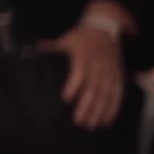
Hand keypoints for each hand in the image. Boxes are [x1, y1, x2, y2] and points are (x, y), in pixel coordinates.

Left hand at [47, 4, 128, 129]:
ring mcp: (110, 72)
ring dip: (100, 111)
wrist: (106, 28)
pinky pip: (118, 94)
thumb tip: (35, 48)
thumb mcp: (66, 39)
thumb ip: (52, 46)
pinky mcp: (118, 76)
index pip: (80, 71)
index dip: (74, 84)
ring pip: (107, 94)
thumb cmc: (82, 37)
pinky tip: (107, 121)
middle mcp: (99, 65)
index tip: (65, 98)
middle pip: (94, 87)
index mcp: (84, 56)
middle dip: (87, 106)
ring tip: (91, 125)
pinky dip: (113, 108)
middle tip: (78, 121)